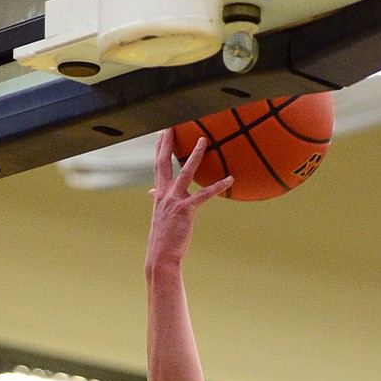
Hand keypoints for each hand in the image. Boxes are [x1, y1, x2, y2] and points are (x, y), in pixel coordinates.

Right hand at [146, 131, 231, 271]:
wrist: (161, 256)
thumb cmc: (163, 238)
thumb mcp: (159, 215)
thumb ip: (157, 201)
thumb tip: (151, 193)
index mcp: (159, 194)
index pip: (158, 165)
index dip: (159, 148)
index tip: (162, 133)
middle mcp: (164, 194)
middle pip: (164, 162)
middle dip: (167, 142)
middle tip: (171, 124)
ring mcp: (175, 201)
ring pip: (185, 172)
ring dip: (195, 155)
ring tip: (203, 140)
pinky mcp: (186, 210)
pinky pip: (204, 195)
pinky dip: (218, 186)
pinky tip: (229, 179)